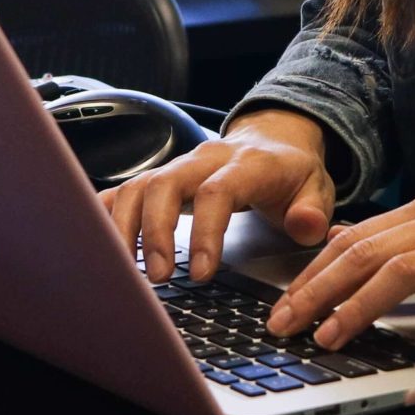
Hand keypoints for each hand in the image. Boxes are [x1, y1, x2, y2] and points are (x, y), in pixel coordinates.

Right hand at [102, 109, 335, 282]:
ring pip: (140, 185)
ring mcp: (181, 165)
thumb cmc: (291, 172)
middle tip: (158, 276)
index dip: (205, 232)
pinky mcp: (164, 175)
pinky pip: (128, 187)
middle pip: (167, 183)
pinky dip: (107, 210)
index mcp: (248, 164)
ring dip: (127, 226)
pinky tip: (96, 239)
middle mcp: (207, 159)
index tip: (200, 273)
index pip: (218, 192)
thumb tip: (307, 226)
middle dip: (155, 230)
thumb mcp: (317, 187)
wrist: (275, 139)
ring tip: (125, 270)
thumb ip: (314, 209)